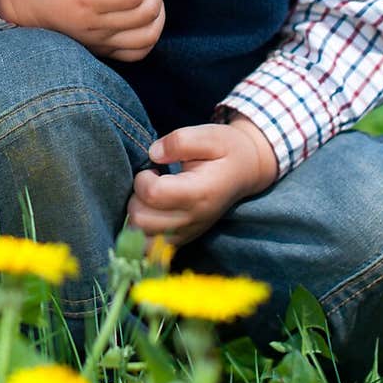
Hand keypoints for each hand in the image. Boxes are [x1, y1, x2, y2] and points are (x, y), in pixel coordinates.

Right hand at [0, 0, 164, 61]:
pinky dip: (149, 32)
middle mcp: (94, 27)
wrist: (16, 8)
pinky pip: (139, 51)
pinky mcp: (102, 51)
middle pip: (148, 13)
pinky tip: (141, 13)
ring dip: (157, 9)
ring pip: (149, 36)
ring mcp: (99, 44)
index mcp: (84, 0)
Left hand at [127, 117, 277, 247]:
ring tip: (152, 197)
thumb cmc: (226, 150)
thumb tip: (153, 154)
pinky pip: (150, 247)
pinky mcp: (184, 239)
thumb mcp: (209, 135)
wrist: (246, 171)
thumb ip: (180, 141)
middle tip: (151, 181)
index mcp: (199, 192)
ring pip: (142, 236)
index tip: (153, 168)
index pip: (153, 194)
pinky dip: (143, 231)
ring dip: (138, 214)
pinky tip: (153, 210)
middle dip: (137, 196)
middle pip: (142, 219)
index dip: (143, 178)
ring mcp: (188, 233)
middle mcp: (193, 219)